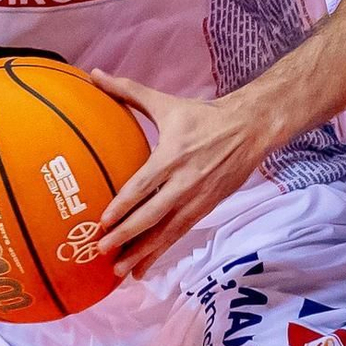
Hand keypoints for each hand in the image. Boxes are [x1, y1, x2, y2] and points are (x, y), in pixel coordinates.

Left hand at [93, 74, 266, 276]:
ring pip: (166, 232)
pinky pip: (179, 235)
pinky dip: (160, 253)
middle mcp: (185, 181)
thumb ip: (129, 91)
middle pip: (152, 215)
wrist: (251, 129)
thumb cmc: (204, 116)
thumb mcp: (167, 103)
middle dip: (127, 236)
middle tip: (102, 249)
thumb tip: (95, 75)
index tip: (102, 221)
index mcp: (173, 155)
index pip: (144, 185)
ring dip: (142, 253)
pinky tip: (143, 268)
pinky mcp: (205, 208)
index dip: (123, 205)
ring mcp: (197, 198)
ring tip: (120, 271)